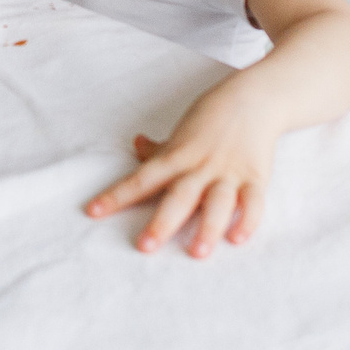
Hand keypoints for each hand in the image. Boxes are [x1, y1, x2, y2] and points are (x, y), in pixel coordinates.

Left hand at [84, 73, 283, 257]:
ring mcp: (229, 172)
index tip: (93, 212)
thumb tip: (136, 144)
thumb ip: (161, 149)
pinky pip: (253, 202)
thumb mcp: (182, 132)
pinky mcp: (256, 177)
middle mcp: (200, 166)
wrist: (256, 97)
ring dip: (208, 228)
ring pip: (218, 203)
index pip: (141, 179)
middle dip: (162, 222)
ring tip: (197, 252)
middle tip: (145, 246)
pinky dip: (248, 220)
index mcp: (177, 156)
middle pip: (179, 196)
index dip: (116, 195)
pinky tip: (238, 239)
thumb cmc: (213, 115)